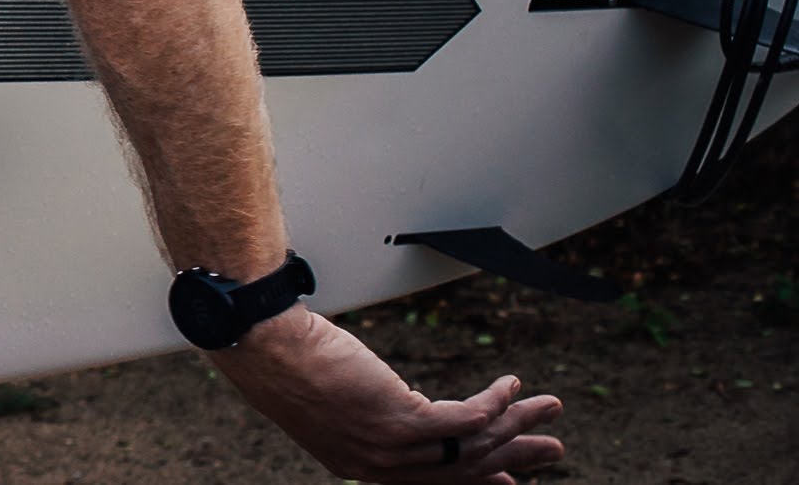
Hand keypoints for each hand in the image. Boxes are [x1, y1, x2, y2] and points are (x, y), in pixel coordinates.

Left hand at [208, 306, 564, 479]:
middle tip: (554, 447)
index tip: (509, 480)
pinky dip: (495, 402)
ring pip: (472, 444)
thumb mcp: (333, 396)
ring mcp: (391, 447)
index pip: (433, 483)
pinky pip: (466, 419)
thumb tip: (404, 399)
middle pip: (463, 469)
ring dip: (517, 424)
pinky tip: (511, 385)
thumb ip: (371, 410)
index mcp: (362, 466)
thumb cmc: (287, 359)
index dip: (477, 480)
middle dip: (514, 457)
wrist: (263, 346)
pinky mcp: (400, 421)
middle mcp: (379, 466)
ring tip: (550, 407)